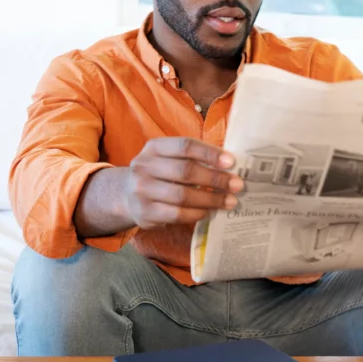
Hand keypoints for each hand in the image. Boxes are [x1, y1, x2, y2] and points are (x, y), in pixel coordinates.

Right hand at [123, 137, 242, 229]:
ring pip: (183, 196)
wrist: (125, 195)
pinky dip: (197, 213)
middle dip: (215, 179)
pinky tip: (210, 211)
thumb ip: (191, 157)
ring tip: (230, 201)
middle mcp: (144, 167)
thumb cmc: (158, 173)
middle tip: (237, 185)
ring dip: (211, 199)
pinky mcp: (145, 213)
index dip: (209, 154)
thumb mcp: (167, 157)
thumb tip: (229, 165)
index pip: (185, 146)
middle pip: (185, 172)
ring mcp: (142, 191)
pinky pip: (177, 215)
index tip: (231, 162)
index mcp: (154, 148)